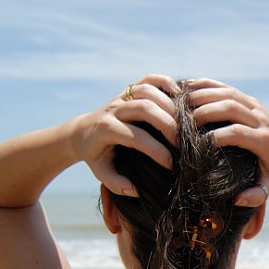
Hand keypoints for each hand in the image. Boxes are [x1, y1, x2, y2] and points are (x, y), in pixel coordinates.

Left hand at [72, 74, 180, 195]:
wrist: (84, 131)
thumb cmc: (97, 155)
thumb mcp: (101, 172)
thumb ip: (116, 184)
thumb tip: (136, 189)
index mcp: (106, 129)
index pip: (135, 137)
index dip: (156, 151)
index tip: (171, 164)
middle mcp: (113, 109)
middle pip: (144, 108)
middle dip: (168, 125)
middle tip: (182, 143)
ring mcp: (122, 96)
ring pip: (147, 90)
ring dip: (169, 104)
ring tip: (184, 122)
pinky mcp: (130, 89)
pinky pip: (150, 79)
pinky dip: (166, 83)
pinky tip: (180, 97)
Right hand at [187, 79, 268, 206]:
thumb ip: (256, 195)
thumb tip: (238, 200)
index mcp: (264, 141)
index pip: (238, 133)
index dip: (217, 136)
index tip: (198, 144)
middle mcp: (260, 120)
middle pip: (231, 108)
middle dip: (206, 112)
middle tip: (184, 121)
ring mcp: (255, 107)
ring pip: (228, 94)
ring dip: (203, 95)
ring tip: (181, 103)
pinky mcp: (250, 99)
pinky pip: (228, 88)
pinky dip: (207, 84)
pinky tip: (188, 86)